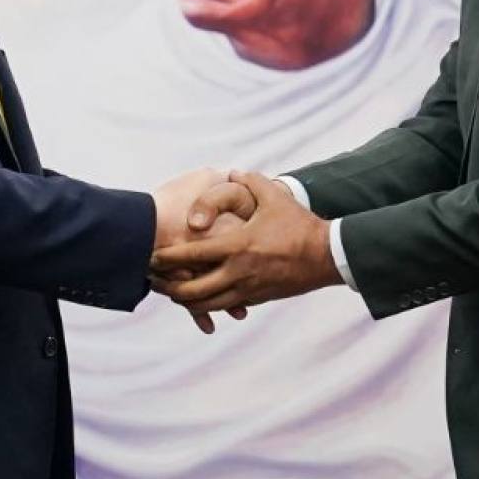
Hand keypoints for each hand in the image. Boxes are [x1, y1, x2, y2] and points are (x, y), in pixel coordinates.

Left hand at [148, 171, 338, 314]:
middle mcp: (239, 272)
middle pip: (193, 289)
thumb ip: (250, 182)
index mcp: (238, 246)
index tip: (151, 256)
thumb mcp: (274, 197)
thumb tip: (232, 172)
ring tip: (171, 293)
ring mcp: (248, 289)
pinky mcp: (258, 298)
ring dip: (185, 300)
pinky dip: (209, 305)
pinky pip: (227, 306)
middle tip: (153, 280)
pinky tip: (199, 300)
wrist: (327, 255)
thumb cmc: (299, 225)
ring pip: (208, 304)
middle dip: (169, 287)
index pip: (193, 255)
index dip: (168, 257)